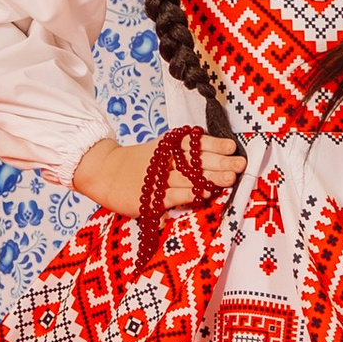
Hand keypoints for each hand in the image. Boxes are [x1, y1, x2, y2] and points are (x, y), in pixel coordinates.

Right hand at [75, 130, 243, 217]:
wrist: (104, 172)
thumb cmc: (137, 163)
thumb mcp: (159, 150)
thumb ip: (182, 154)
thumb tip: (216, 157)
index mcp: (167, 146)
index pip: (194, 143)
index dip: (215, 145)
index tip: (232, 148)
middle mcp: (164, 160)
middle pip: (196, 161)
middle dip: (220, 163)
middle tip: (239, 165)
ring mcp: (157, 179)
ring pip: (189, 178)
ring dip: (211, 179)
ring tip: (230, 179)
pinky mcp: (151, 198)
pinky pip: (174, 196)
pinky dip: (190, 194)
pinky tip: (205, 193)